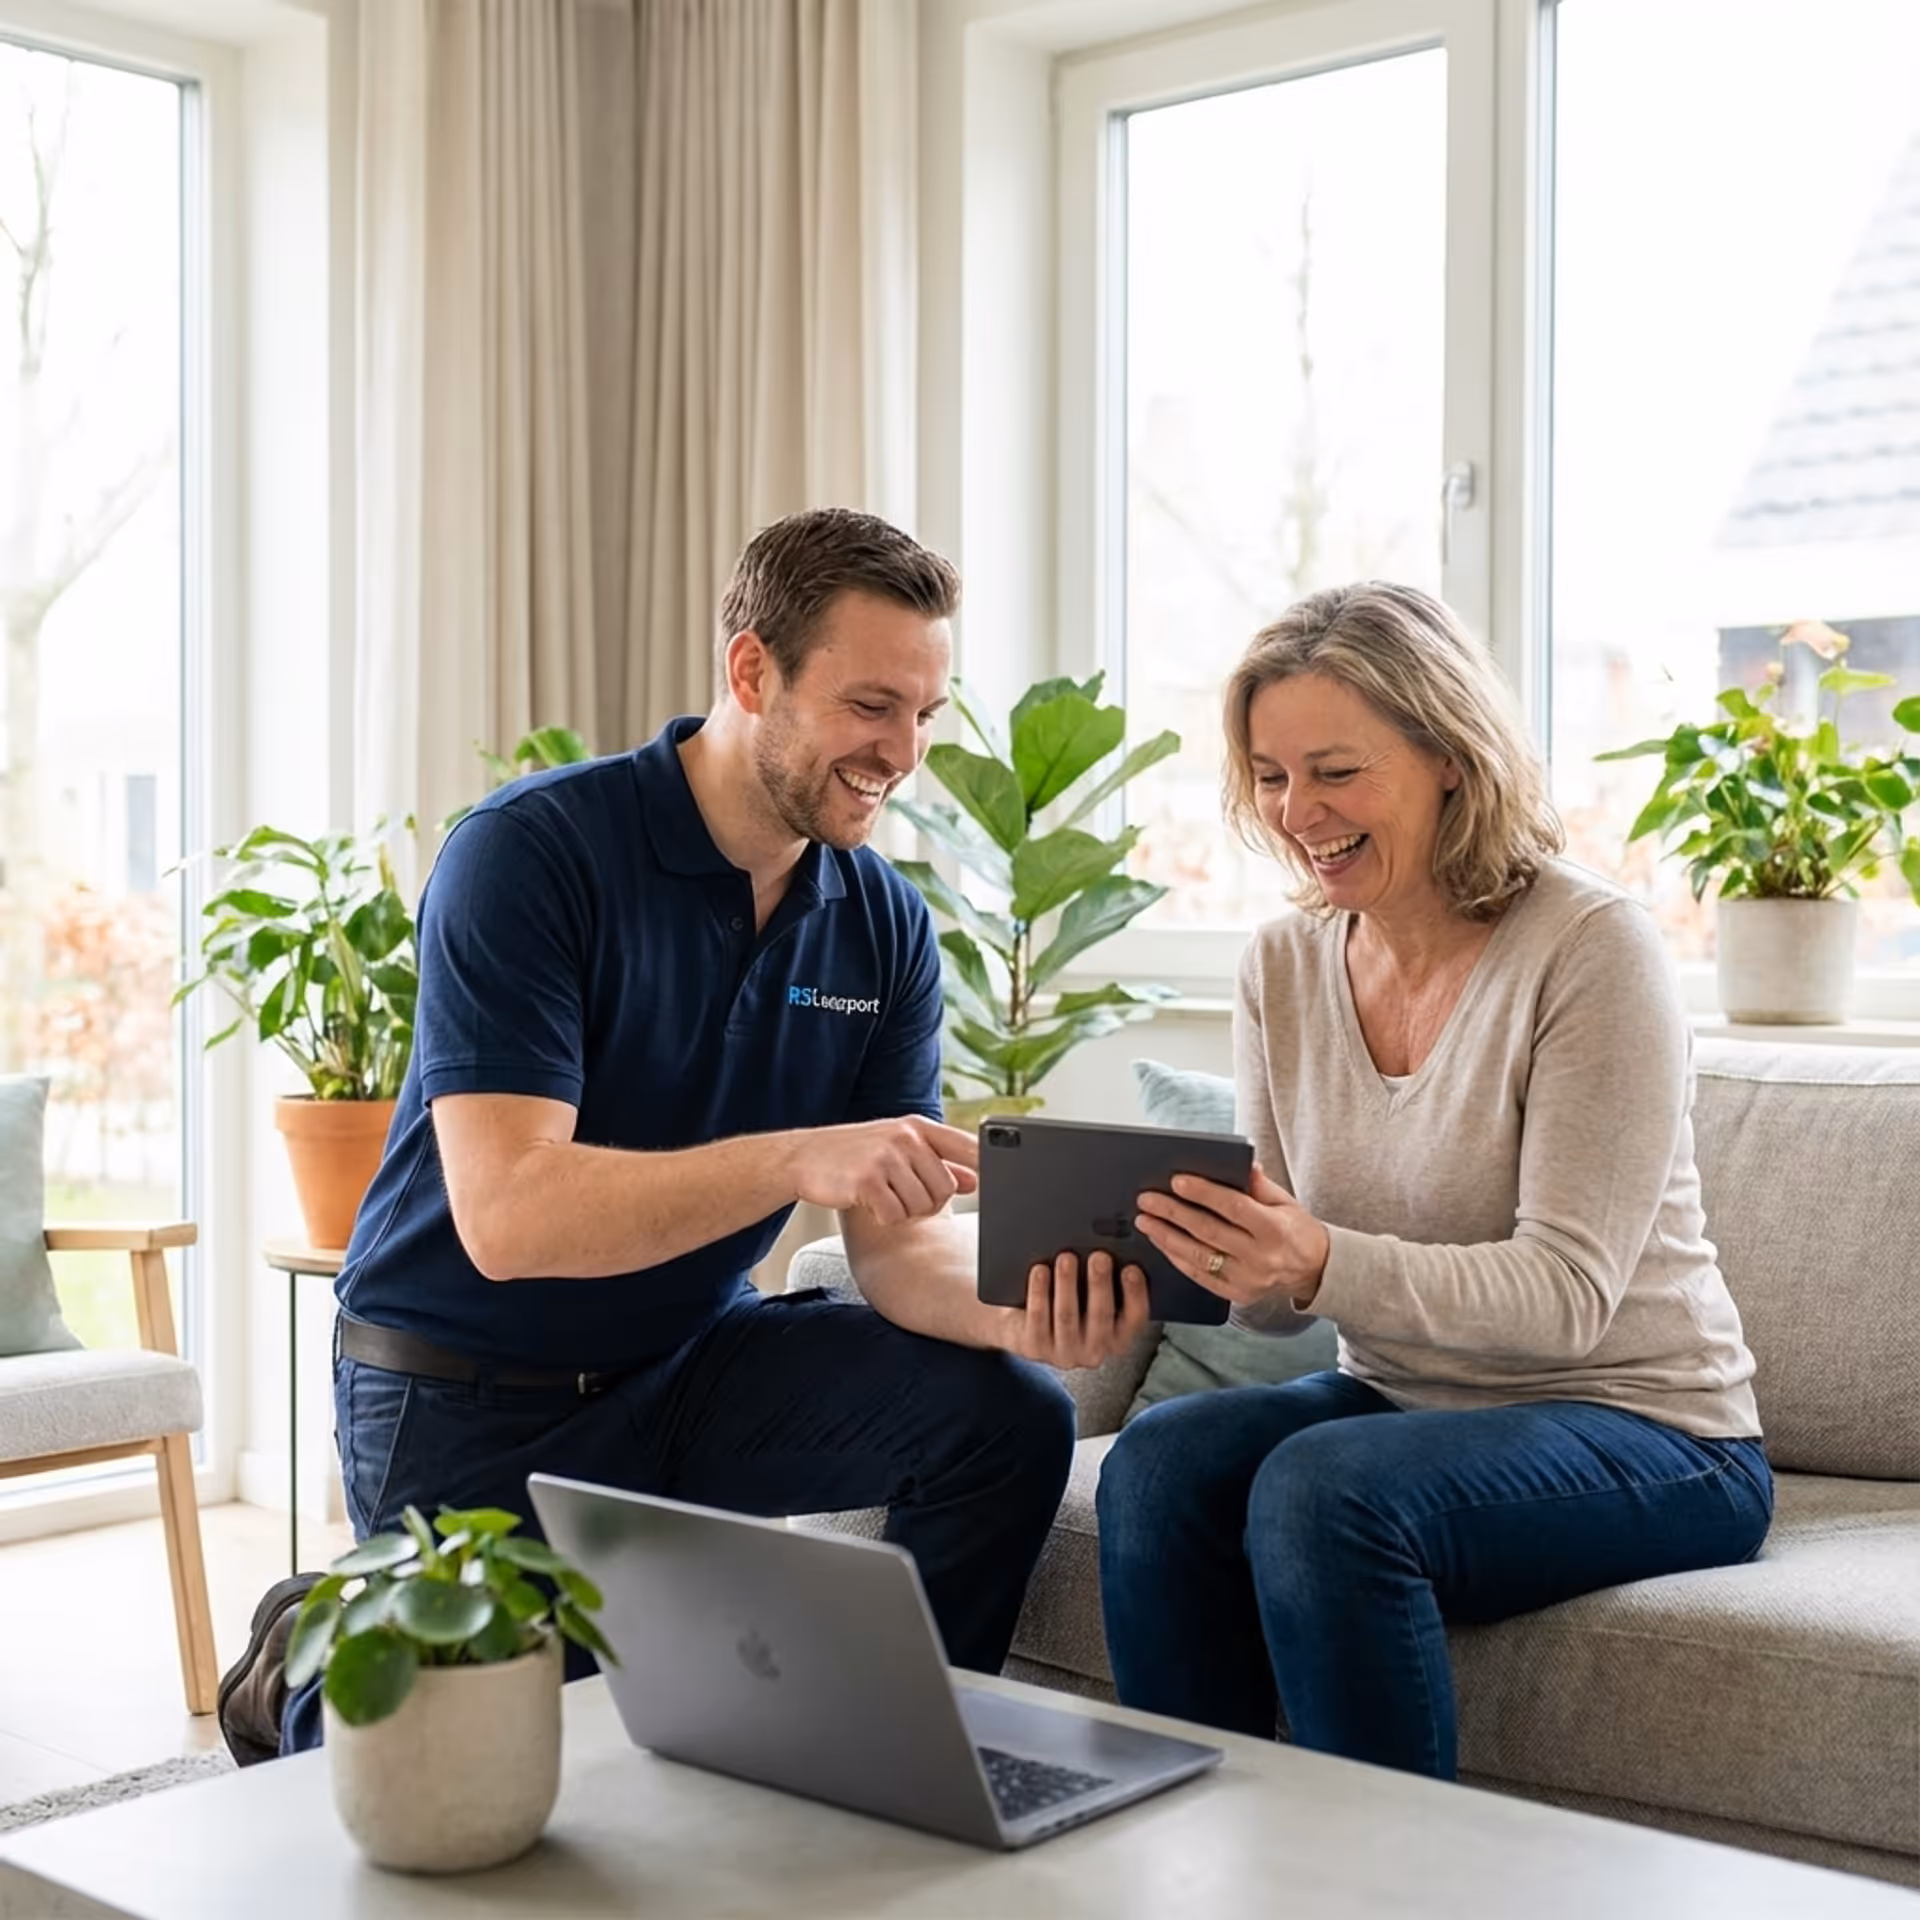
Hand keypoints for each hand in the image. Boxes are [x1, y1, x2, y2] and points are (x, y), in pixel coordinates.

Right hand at [786, 1116, 980, 1224]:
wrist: (803, 1157)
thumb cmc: (855, 1155)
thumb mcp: (898, 1151)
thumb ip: (938, 1164)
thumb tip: (976, 1181)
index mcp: (918, 1127)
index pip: (967, 1146)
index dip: (988, 1167)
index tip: (1009, 1181)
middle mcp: (906, 1138)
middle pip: (946, 1188)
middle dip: (929, 1202)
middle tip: (900, 1193)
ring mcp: (886, 1157)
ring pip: (923, 1205)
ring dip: (905, 1211)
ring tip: (882, 1194)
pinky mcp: (867, 1181)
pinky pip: (896, 1215)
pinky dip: (885, 1217)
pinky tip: (868, 1203)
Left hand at [999, 1250, 1152, 1369]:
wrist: (1026, 1326)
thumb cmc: (1069, 1303)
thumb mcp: (1092, 1296)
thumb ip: (1105, 1281)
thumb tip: (1112, 1247)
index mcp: (1117, 1336)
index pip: (1134, 1318)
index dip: (1135, 1294)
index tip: (1132, 1269)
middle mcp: (1094, 1350)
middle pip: (1100, 1316)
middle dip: (1100, 1283)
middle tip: (1099, 1257)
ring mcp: (1064, 1351)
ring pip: (1067, 1316)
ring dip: (1068, 1284)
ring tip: (1066, 1258)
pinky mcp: (1035, 1347)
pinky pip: (1037, 1319)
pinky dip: (1040, 1292)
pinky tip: (1040, 1270)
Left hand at [1134, 1163, 1329, 1310]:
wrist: (1315, 1270)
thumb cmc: (1297, 1229)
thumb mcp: (1286, 1202)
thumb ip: (1260, 1186)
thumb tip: (1243, 1165)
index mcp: (1274, 1230)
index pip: (1233, 1208)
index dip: (1203, 1193)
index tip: (1176, 1181)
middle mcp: (1261, 1257)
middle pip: (1209, 1232)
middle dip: (1173, 1214)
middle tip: (1147, 1200)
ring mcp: (1248, 1280)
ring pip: (1199, 1257)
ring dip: (1167, 1238)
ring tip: (1146, 1222)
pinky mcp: (1238, 1295)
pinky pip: (1201, 1277)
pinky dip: (1178, 1259)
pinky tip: (1162, 1244)